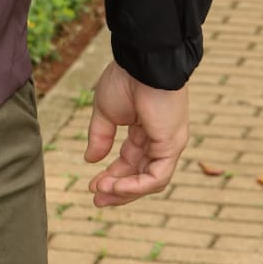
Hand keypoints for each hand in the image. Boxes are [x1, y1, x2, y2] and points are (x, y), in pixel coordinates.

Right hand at [84, 60, 189, 207]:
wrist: (141, 63)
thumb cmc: (125, 79)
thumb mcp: (105, 112)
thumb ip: (100, 137)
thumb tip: (90, 160)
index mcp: (144, 129)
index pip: (130, 161)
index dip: (112, 175)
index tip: (92, 187)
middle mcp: (159, 140)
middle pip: (141, 174)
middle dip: (118, 190)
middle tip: (97, 200)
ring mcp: (168, 144)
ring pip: (150, 180)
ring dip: (125, 190)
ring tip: (102, 192)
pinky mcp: (172, 146)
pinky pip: (157, 176)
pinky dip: (137, 185)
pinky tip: (116, 187)